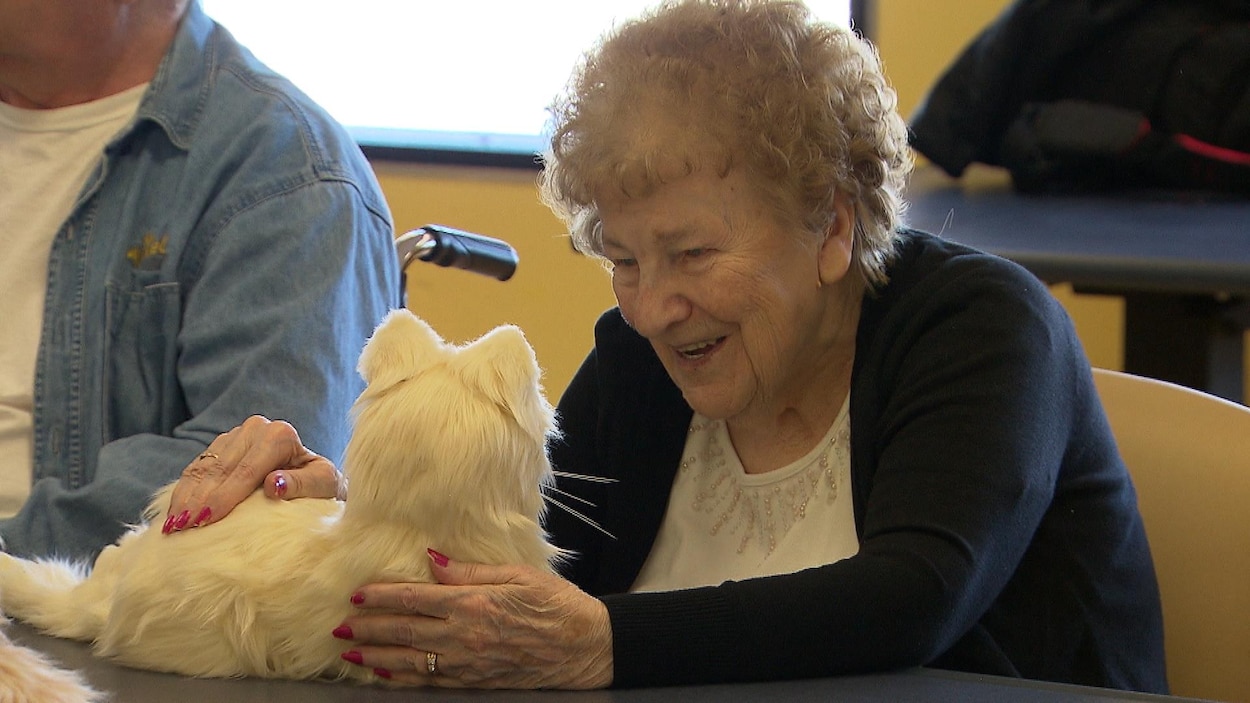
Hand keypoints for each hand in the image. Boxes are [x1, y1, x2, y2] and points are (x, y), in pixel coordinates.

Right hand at [164, 415, 339, 532]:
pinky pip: (197, 468)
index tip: (206, 521)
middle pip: (220, 469)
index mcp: (280, 435)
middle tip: (180, 529)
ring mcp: (235, 435)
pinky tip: (173, 514)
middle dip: (199, 500)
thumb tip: (273, 484)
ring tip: (172, 526)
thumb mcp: (325, 485)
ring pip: (204, 467)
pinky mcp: (221, 445)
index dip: (224, 496)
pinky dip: (184, 491)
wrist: (316, 478)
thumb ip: (304, 484)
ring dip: (186, 497)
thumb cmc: (323, 486)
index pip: (246, 470)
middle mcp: (256, 428)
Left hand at [334, 551, 613, 688]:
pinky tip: (385, 675)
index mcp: (474, 603)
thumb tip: (432, 559)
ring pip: (410, 661)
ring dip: (377, 657)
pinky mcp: (475, 682)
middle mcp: (465, 635)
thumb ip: (471, 570)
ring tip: (350, 652)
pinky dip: (402, 678)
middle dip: (369, 629)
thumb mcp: (517, 575)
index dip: (383, 597)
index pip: (416, 598)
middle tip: (341, 626)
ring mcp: (468, 663)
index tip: (359, 595)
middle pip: (405, 632)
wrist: (584, 647)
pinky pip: (430, 681)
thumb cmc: (556, 604)